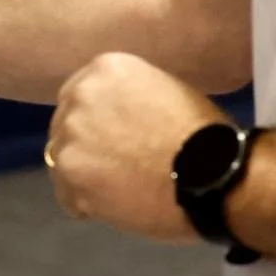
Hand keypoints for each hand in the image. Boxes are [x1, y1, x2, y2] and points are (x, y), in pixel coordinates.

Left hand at [47, 52, 225, 241]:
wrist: (213, 174)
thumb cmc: (203, 135)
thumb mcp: (163, 91)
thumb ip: (129, 98)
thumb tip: (115, 118)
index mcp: (106, 69)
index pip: (81, 93)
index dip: (93, 119)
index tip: (107, 136)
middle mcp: (81, 96)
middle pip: (66, 123)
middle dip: (84, 144)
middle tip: (113, 165)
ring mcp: (71, 137)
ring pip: (62, 159)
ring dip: (83, 174)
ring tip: (117, 190)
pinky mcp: (72, 176)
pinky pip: (68, 195)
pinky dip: (85, 204)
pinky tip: (114, 206)